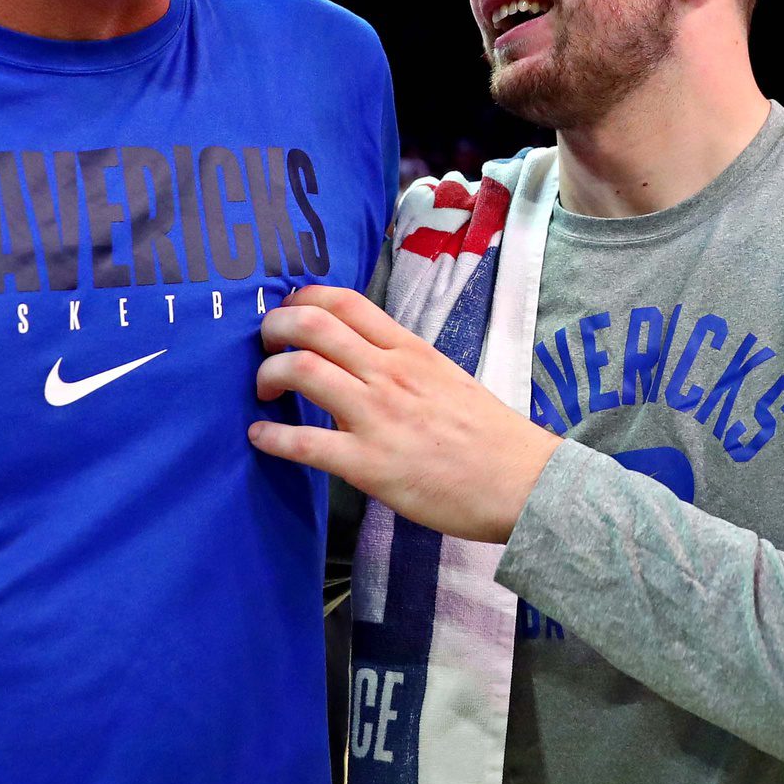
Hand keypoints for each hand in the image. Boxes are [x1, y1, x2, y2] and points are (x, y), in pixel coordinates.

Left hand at [245, 285, 562, 543]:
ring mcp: (378, 417)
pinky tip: (261, 437)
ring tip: (262, 390)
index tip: (287, 312)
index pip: (345, 302)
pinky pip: (304, 443)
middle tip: (264, 346)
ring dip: (267, 375)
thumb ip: (402, 366)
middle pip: (312, 326)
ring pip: (301, 371)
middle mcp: (390, 374)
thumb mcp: (446, 378)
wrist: (521, 483)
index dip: (302, 299)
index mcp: (410, 351)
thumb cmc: (489, 436)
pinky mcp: (369, 464)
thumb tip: (361, 361)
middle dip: (274, 329)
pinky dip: (272, 437)